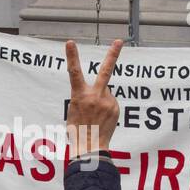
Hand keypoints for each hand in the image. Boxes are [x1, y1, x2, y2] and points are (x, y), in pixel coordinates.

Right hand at [65, 38, 121, 156]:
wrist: (89, 147)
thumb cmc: (78, 130)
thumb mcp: (74, 110)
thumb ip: (86, 96)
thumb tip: (101, 90)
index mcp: (79, 96)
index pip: (74, 72)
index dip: (72, 56)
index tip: (70, 42)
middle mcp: (94, 96)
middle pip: (105, 71)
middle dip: (112, 54)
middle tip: (119, 41)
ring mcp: (107, 102)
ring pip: (106, 92)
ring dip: (102, 99)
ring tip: (96, 115)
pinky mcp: (115, 108)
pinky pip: (111, 102)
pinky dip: (107, 107)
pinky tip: (102, 118)